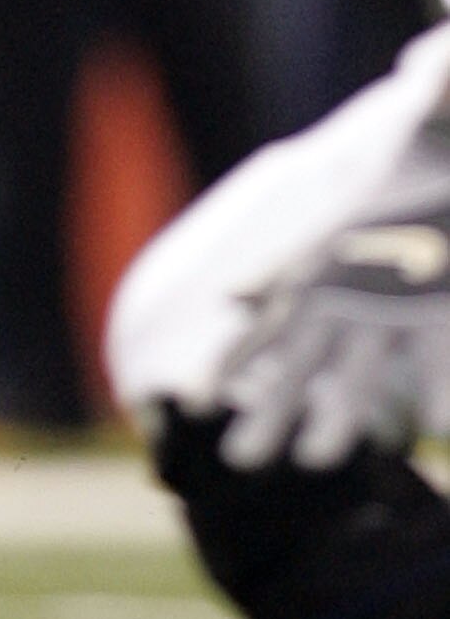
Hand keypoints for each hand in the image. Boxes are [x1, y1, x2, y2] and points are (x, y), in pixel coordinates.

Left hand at [220, 190, 449, 468]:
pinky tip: (433, 428)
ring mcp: (390, 303)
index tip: (193, 405)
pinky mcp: (441, 306)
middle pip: (300, 365)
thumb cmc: (378, 212)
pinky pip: (438, 357)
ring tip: (315, 459)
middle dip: (270, 411)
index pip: (262, 334)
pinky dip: (436, 392)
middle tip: (239, 461)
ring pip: (360, 368)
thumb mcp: (317, 248)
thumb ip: (275, 279)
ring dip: (339, 413)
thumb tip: (229, 300)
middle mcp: (341, 298)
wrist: (434, 157)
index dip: (229, 368)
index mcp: (312, 285)